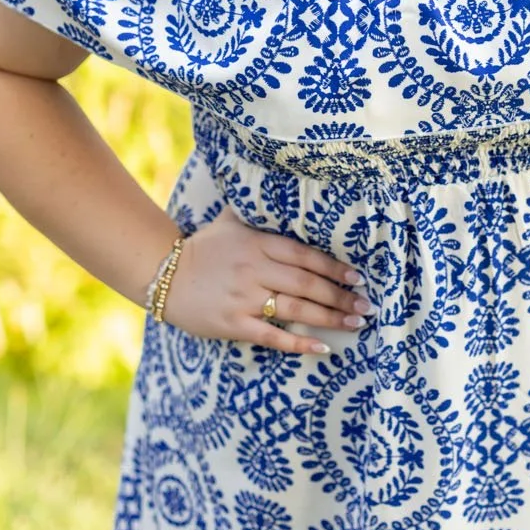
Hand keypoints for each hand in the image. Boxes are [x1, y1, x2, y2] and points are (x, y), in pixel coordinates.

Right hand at [158, 205, 372, 354]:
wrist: (163, 276)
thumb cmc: (202, 248)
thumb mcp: (229, 221)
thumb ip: (257, 210)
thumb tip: (279, 182)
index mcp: (257, 243)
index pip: (304, 255)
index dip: (333, 267)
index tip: (357, 276)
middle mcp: (254, 269)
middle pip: (306, 284)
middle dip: (340, 296)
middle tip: (366, 306)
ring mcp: (244, 298)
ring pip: (295, 309)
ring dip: (329, 318)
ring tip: (355, 324)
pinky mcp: (233, 324)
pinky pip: (272, 335)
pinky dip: (298, 343)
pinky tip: (322, 348)